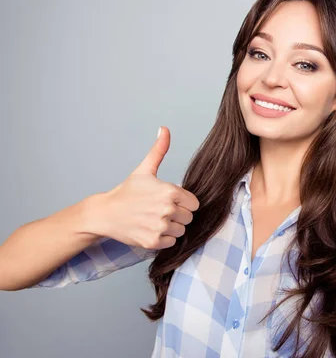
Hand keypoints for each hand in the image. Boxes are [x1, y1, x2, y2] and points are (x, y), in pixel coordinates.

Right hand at [90, 126, 199, 249]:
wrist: (105, 213)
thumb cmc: (127, 191)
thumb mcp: (144, 170)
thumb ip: (159, 150)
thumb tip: (164, 128)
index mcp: (170, 191)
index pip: (194, 203)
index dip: (184, 202)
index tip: (169, 201)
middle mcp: (167, 209)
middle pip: (189, 217)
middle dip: (178, 215)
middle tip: (159, 210)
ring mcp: (160, 226)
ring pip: (181, 231)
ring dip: (171, 227)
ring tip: (154, 219)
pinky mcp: (153, 241)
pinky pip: (171, 242)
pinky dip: (163, 238)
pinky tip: (150, 229)